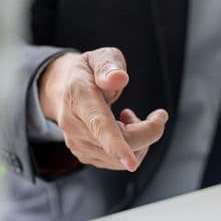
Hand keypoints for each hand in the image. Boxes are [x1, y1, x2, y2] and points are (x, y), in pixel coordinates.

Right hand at [39, 47, 168, 171]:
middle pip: (123, 144)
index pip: (99, 125)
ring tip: (128, 117)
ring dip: (139, 140)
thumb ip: (109, 65)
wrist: (62, 89)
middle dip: (148, 132)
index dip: (117, 145)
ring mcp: (78, 144)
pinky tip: (121, 128)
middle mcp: (74, 126)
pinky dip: (129, 148)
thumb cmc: (88, 72)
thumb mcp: (99, 57)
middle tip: (158, 115)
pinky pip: (117, 162)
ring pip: (122, 158)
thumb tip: (119, 78)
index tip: (131, 163)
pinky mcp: (85, 156)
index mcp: (79, 97)